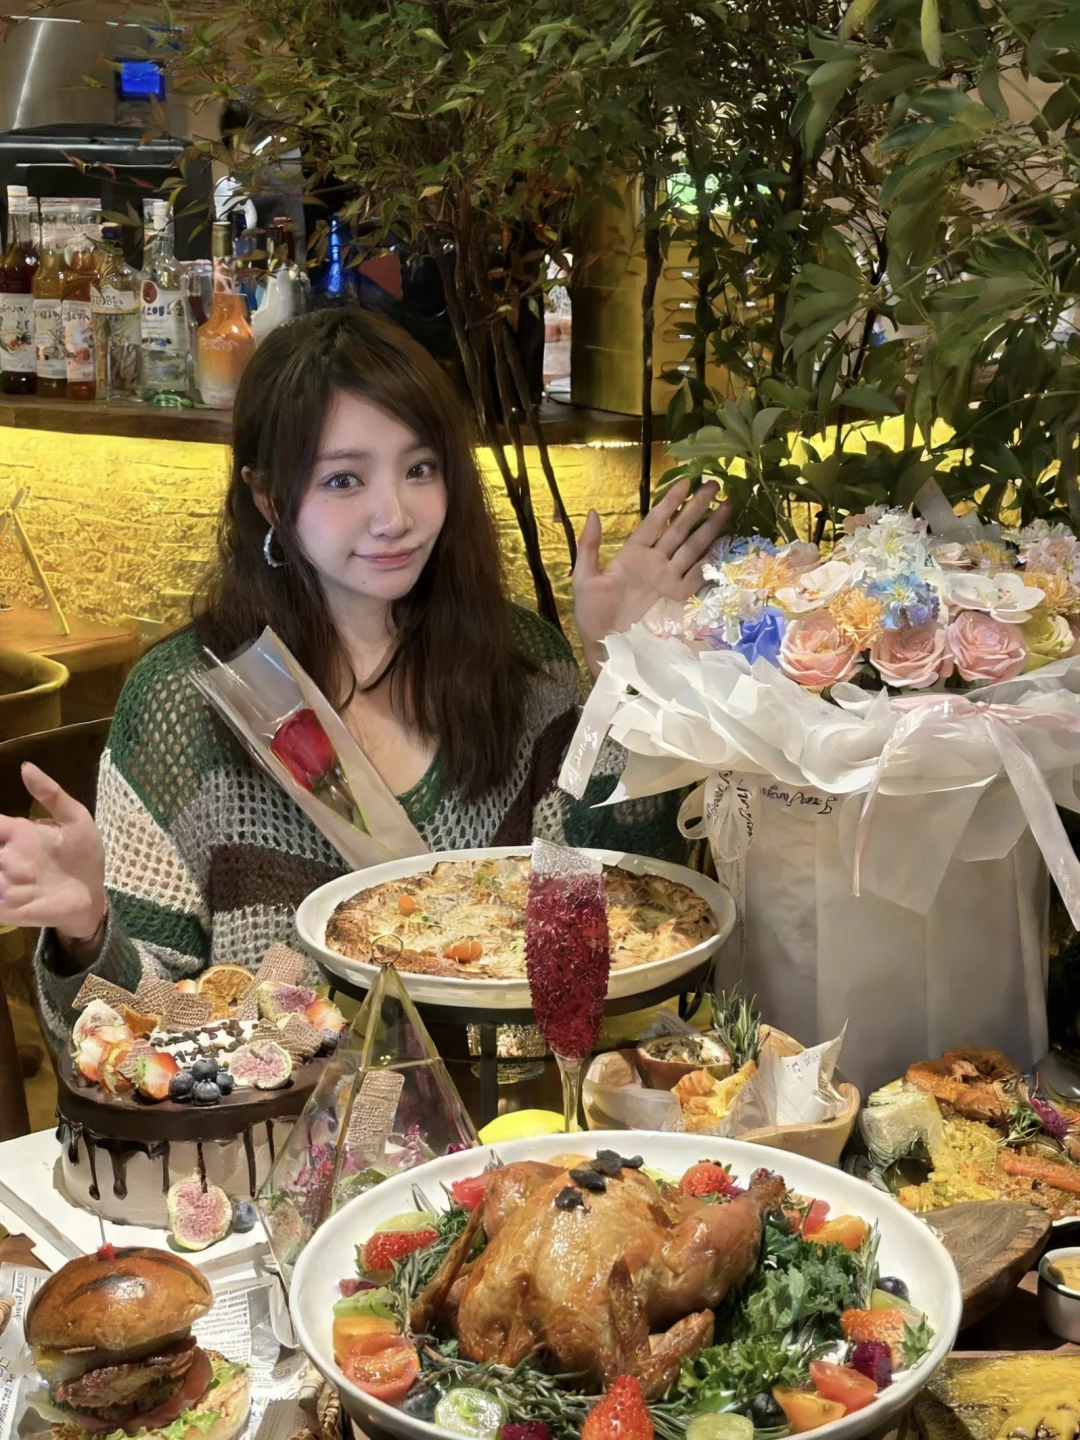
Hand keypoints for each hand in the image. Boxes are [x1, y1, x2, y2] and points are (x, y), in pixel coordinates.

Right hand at [0, 764, 106, 940]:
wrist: (93, 895)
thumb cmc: (84, 854)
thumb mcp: (75, 819)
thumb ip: (51, 794)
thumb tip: (25, 766)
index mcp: (16, 833)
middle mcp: (5, 857)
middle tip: (1, 856)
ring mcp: (4, 883)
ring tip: (7, 873)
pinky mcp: (7, 908)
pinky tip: (3, 894)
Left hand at [573, 478, 730, 674]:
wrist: (603, 645)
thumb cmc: (591, 612)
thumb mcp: (583, 577)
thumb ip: (588, 545)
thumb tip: (592, 512)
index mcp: (632, 554)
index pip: (655, 521)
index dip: (669, 502)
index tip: (685, 482)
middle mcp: (654, 562)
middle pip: (679, 529)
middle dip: (697, 507)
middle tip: (714, 485)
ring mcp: (667, 578)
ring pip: (692, 547)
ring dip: (709, 528)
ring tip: (727, 507)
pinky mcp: (675, 597)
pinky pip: (695, 576)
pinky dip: (709, 561)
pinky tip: (722, 544)